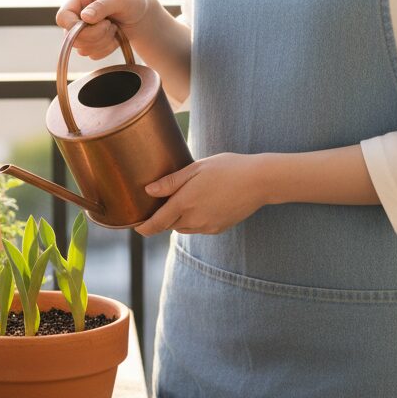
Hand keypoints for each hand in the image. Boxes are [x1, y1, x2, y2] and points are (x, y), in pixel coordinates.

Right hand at [55, 0, 152, 58]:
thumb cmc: (131, 1)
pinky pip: (91, 55)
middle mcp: (76, 14)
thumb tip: (85, 17)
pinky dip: (106, 49)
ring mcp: (80, 30)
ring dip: (103, 42)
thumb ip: (103, 5)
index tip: (98, 23)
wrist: (140, 16)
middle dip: (96, 35)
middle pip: (71, 38)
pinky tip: (114, 38)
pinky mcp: (88, 43)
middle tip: (111, 25)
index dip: (75, 27)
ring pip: (81, 48)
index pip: (62, 17)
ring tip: (114, 29)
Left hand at [134, 152, 268, 236]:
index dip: (144, 227)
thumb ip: (171, 182)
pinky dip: (195, 220)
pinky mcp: (219, 229)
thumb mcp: (196, 168)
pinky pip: (199, 228)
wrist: (259, 181)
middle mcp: (194, 219)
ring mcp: (207, 226)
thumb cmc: (227, 168)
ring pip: (184, 228)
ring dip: (179, 219)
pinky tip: (204, 203)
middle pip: (170, 225)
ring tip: (186, 199)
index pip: (156, 223)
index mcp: (185, 203)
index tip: (137, 226)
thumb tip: (149, 191)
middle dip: (164, 217)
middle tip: (164, 201)